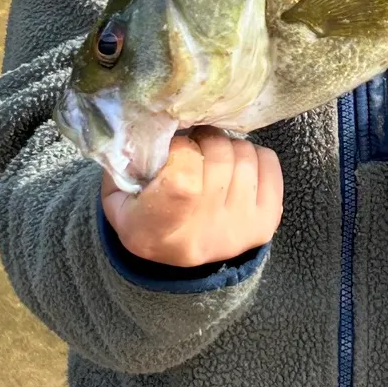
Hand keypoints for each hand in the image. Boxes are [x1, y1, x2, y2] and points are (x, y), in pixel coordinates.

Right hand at [100, 128, 282, 267]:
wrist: (181, 260)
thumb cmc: (145, 220)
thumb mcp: (118, 199)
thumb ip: (126, 164)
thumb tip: (150, 126)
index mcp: (157, 230)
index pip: (184, 177)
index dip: (180, 150)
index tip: (172, 149)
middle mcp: (204, 233)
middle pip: (218, 155)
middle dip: (203, 141)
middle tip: (192, 148)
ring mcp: (240, 227)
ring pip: (244, 153)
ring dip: (226, 146)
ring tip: (211, 159)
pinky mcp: (267, 221)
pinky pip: (268, 161)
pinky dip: (252, 154)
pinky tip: (234, 167)